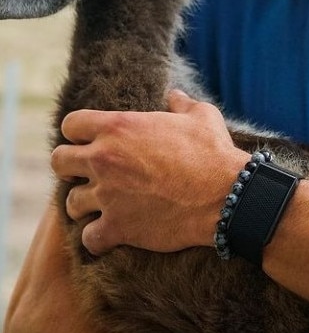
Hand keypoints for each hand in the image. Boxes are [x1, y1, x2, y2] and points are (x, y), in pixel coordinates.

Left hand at [51, 90, 248, 255]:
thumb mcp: (201, 116)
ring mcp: (107, 196)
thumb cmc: (213, 151)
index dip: (79, 133)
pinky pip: (89, 238)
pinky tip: (112, 233)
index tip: (91, 141)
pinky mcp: (117, 227)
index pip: (71, 125)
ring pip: (71, 203)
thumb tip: (174, 94)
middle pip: (59, 162)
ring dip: (85, 204)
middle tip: (91, 174)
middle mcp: (104, 160)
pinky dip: (98, 237)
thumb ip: (180, 103)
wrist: (226, 195)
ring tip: (102, 205)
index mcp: (118, 127)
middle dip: (72, 167)